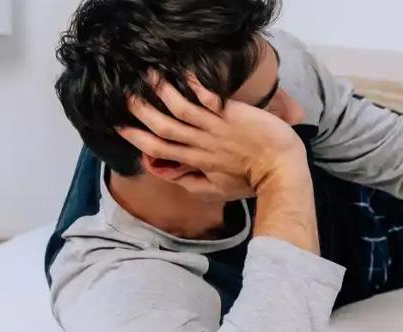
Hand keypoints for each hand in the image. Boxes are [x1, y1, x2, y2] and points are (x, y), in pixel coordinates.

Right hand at [117, 77, 306, 198]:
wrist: (282, 170)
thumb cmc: (254, 181)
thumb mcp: (219, 190)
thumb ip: (194, 184)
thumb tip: (172, 178)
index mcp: (196, 160)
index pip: (158, 149)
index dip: (136, 138)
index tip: (119, 126)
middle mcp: (201, 143)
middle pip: (162, 127)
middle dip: (140, 111)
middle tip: (123, 95)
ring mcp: (216, 127)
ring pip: (180, 108)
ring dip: (162, 91)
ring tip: (147, 75)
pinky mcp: (232, 114)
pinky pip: (209, 97)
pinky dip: (195, 84)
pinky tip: (183, 70)